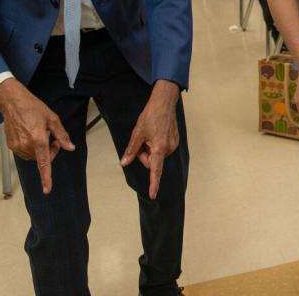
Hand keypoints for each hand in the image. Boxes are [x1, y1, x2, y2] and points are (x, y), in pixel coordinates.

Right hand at [0, 78, 74, 193]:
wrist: (13, 103)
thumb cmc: (34, 108)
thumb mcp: (52, 119)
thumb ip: (62, 135)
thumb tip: (70, 147)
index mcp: (39, 140)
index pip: (44, 163)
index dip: (46, 177)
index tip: (47, 189)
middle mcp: (27, 145)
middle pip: (41, 159)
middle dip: (50, 152)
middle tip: (52, 138)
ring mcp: (17, 146)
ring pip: (33, 156)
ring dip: (39, 150)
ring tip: (40, 134)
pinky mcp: (11, 145)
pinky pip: (24, 152)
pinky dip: (30, 148)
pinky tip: (30, 135)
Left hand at [121, 79, 180, 199]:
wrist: (165, 103)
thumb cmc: (151, 116)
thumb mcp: (137, 133)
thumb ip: (132, 150)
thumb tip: (124, 163)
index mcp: (159, 148)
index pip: (156, 170)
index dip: (154, 184)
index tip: (153, 195)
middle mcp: (169, 148)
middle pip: (152, 162)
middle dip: (144, 155)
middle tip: (141, 141)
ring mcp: (173, 145)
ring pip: (156, 155)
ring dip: (150, 148)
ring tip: (150, 134)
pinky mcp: (175, 141)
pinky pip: (161, 149)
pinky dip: (156, 145)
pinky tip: (156, 133)